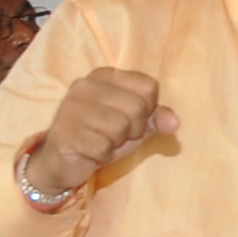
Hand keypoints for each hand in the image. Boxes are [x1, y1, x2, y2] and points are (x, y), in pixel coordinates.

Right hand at [28, 68, 175, 199]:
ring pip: (119, 127)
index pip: (149, 87)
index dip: (148, 109)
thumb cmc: (102, 136)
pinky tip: (90, 152)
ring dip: (116, 143)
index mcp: (105, 75)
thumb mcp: (136, 124)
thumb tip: (174, 123)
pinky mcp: (63, 132)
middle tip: (116, 135)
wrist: (64, 161)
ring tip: (101, 141)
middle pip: (136, 107)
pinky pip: (102, 146)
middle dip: (134, 129)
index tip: (131, 118)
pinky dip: (102, 155)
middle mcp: (84, 85)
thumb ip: (158, 118)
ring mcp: (70, 107)